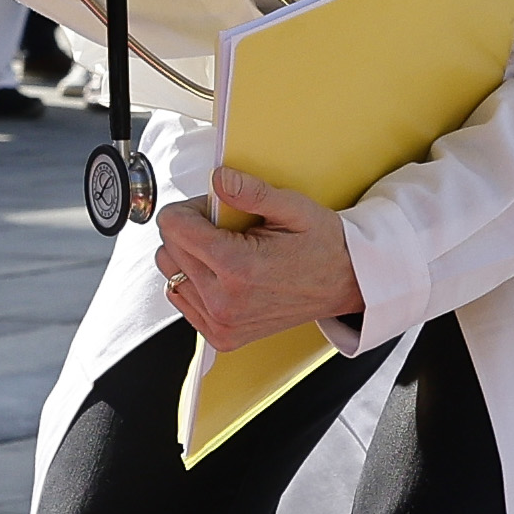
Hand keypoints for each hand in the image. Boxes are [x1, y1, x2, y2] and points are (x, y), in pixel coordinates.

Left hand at [156, 166, 362, 353]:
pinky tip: (223, 274)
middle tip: (227, 230)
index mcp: (238, 268)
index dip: (190, 209)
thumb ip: (252, 192)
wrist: (345, 284)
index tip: (213, 210)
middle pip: (168, 248)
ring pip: (170, 274)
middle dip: (190, 231)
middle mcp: (224, 301)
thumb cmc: (323, 246)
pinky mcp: (221, 335)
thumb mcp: (294, 208)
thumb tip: (219, 178)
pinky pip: (181, 298)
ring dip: (190, 257)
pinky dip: (195, 281)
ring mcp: (221, 323)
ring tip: (228, 253)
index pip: (173, 226)